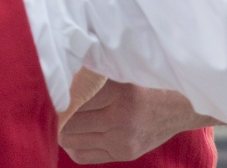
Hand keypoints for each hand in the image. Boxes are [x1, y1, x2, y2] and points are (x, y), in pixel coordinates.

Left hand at [58, 80, 218, 163]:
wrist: (178, 106)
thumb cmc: (146, 82)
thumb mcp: (122, 71)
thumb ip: (94, 74)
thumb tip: (60, 72)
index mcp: (120, 93)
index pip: (75, 98)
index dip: (59, 94)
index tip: (49, 87)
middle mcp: (121, 120)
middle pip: (70, 123)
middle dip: (56, 114)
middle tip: (48, 102)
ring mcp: (122, 142)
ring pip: (73, 141)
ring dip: (61, 130)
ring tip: (58, 116)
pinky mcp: (123, 155)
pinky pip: (84, 155)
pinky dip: (72, 144)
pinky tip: (71, 132)